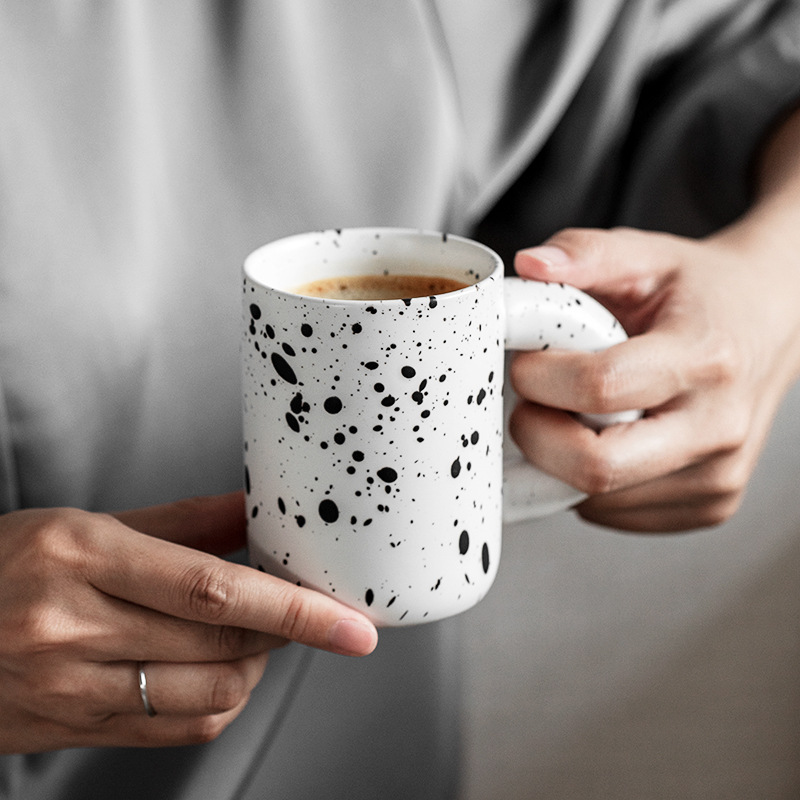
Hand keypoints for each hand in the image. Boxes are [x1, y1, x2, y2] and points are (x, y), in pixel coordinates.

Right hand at [0, 492, 377, 752]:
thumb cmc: (2, 564)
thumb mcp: (88, 522)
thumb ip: (182, 520)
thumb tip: (253, 512)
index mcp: (82, 557)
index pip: (214, 590)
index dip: (295, 610)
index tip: (348, 624)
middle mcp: (74, 628)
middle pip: (220, 645)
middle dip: (282, 632)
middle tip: (299, 610)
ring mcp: (70, 689)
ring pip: (207, 696)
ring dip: (253, 668)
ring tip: (252, 636)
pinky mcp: (72, 731)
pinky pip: (174, 730)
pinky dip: (217, 700)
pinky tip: (214, 670)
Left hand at [509, 223, 799, 531]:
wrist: (770, 323)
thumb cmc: (703, 292)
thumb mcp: (647, 254)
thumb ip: (585, 253)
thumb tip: (528, 265)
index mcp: (705, 357)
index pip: (601, 388)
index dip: (540, 378)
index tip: (525, 364)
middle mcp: (718, 426)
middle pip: (596, 468)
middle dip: (538, 437)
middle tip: (532, 403)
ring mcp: (718, 477)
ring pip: (597, 499)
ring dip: (559, 461)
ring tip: (573, 414)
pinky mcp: (709, 505)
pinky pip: (615, 514)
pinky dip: (587, 484)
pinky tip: (602, 439)